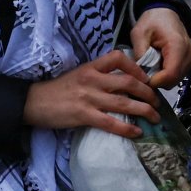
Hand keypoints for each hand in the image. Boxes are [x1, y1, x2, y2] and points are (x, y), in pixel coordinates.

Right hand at [22, 50, 158, 138]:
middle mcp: (92, 80)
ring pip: (124, 102)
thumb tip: (122, 85)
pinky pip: (111, 122)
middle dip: (148, 93)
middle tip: (157, 102)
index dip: (136, 67)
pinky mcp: (84, 115)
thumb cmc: (57, 90)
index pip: (118, 58)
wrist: (33, 102)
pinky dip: (127, 128)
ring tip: (155, 118)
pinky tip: (137, 133)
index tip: (146, 78)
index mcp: (90, 67)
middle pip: (128, 82)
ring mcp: (88, 98)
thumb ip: (98, 77)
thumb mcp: (78, 75)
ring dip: (144, 111)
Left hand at [131, 8, 190, 88]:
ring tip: (151, 67)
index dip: (156, 81)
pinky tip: (158, 66)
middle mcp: (189, 53)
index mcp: (178, 45)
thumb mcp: (139, 33)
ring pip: (176, 80)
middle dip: (157, 81)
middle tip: (144, 73)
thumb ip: (140, 53)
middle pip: (173, 79)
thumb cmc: (152, 21)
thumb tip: (141, 74)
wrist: (165, 13)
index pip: (170, 74)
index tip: (142, 79)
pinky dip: (166, 75)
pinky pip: (178, 76)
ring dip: (162, 79)